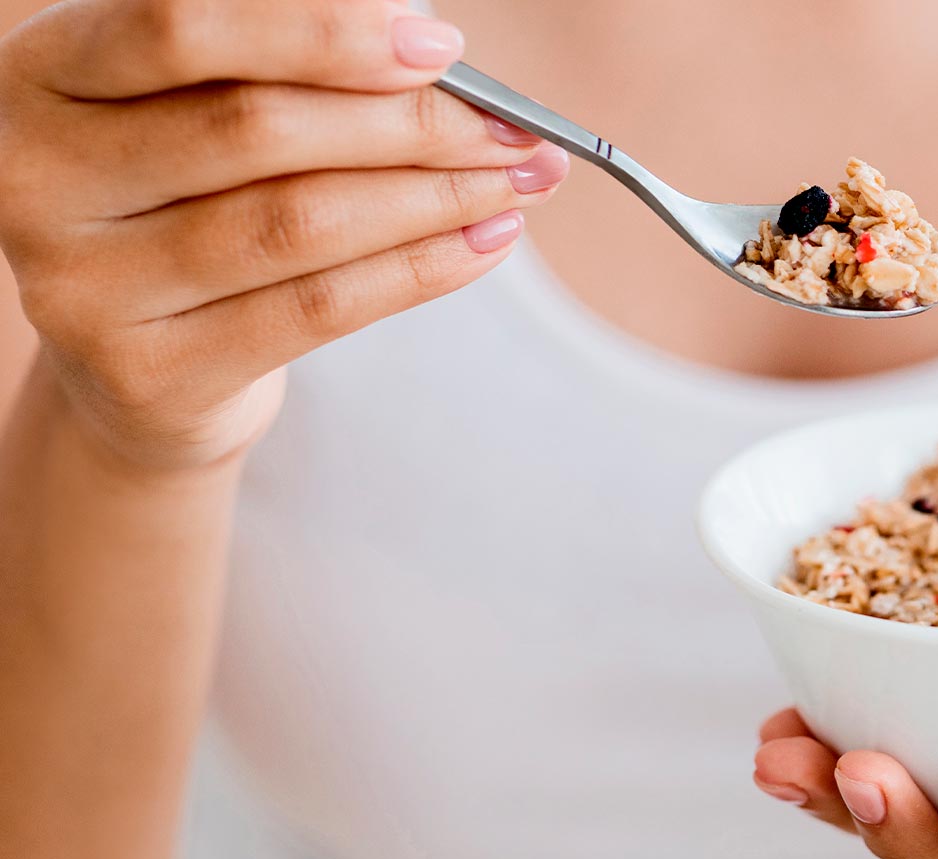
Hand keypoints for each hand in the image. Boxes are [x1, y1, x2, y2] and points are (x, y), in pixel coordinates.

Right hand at [0, 0, 568, 470]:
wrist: (139, 362)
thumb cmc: (187, 196)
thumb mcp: (201, 104)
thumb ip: (285, 63)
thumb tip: (427, 45)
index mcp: (41, 71)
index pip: (181, 30)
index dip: (319, 32)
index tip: (439, 45)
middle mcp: (37, 175)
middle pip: (256, 130)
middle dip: (413, 124)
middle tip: (516, 128)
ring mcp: (83, 286)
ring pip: (298, 224)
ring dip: (434, 198)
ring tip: (518, 181)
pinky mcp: (148, 374)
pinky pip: (317, 310)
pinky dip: (421, 270)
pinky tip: (485, 242)